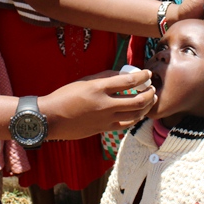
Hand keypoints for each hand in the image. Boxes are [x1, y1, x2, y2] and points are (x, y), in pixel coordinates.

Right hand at [39, 69, 156, 139]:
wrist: (51, 118)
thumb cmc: (65, 96)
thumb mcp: (84, 81)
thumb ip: (105, 77)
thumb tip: (123, 74)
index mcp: (99, 88)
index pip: (129, 81)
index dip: (142, 76)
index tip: (147, 74)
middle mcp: (105, 105)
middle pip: (137, 100)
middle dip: (149, 93)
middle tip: (152, 88)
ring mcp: (105, 119)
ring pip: (135, 115)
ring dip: (146, 107)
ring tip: (150, 100)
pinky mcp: (104, 130)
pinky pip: (126, 125)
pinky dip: (136, 117)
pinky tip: (138, 113)